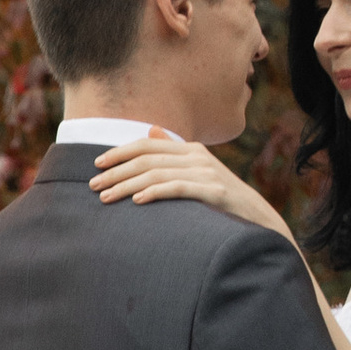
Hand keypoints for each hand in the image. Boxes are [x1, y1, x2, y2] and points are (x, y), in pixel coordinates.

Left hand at [91, 130, 289, 237]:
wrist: (258, 219)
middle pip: (147, 159)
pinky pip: (178, 189)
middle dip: (116, 172)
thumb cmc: (222, 198)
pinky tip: (137, 201)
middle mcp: (198, 157)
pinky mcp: (214, 192)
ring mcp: (207, 173)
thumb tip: (151, 131)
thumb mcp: (199, 171)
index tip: (97, 164)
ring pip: (157, 174)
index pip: (147, 145)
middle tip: (92, 185)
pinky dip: (155, 193)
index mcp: (191, 149)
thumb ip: (175, 151)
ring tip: (106, 198)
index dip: (120, 152)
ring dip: (126, 186)